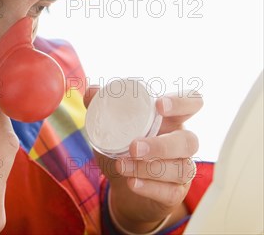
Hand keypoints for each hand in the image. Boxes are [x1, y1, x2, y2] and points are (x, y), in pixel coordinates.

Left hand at [84, 86, 201, 232]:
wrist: (122, 185)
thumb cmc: (122, 147)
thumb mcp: (110, 126)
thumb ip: (100, 105)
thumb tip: (91, 91)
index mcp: (170, 119)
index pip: (192, 103)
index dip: (183, 102)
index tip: (160, 106)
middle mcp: (182, 142)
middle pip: (189, 141)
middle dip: (161, 145)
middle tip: (133, 147)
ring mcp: (182, 168)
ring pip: (181, 169)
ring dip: (149, 169)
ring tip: (120, 166)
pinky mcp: (176, 192)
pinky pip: (172, 192)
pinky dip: (150, 187)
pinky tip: (131, 183)